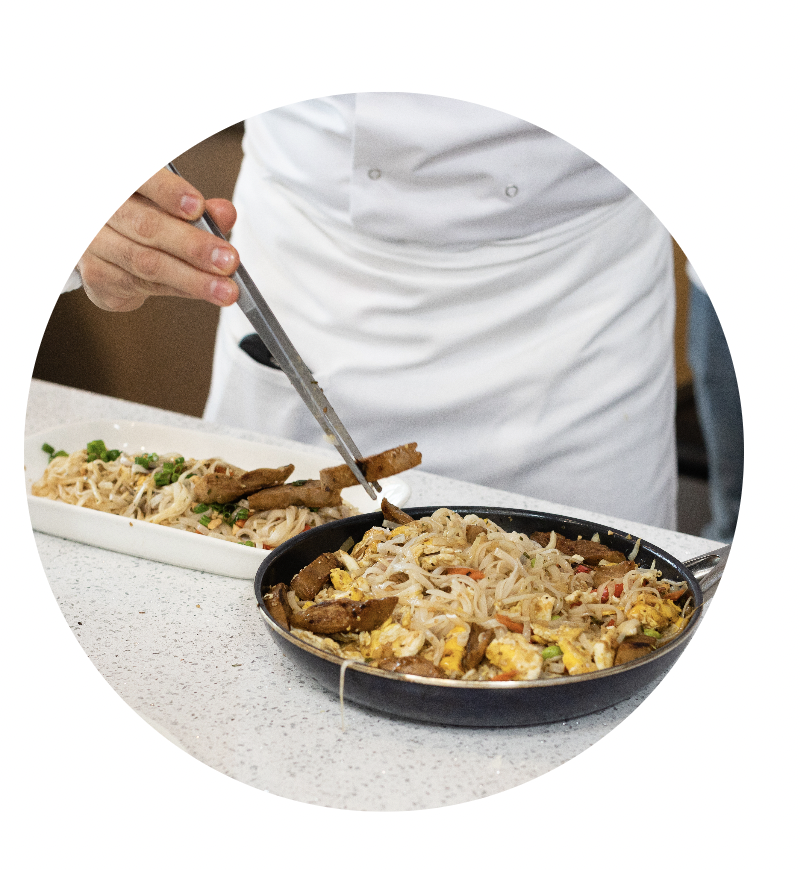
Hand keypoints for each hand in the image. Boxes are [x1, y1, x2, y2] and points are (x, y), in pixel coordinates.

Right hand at [78, 167, 239, 311]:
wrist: (104, 246)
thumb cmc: (142, 216)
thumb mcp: (171, 205)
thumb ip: (199, 209)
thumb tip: (225, 213)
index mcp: (118, 179)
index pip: (140, 178)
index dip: (167, 192)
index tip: (197, 207)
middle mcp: (98, 208)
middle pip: (146, 226)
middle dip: (193, 246)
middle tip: (229, 261)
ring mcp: (92, 243)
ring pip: (146, 262)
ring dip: (192, 279)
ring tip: (226, 289)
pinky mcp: (96, 275)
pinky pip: (143, 285)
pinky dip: (179, 289)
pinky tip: (204, 293)